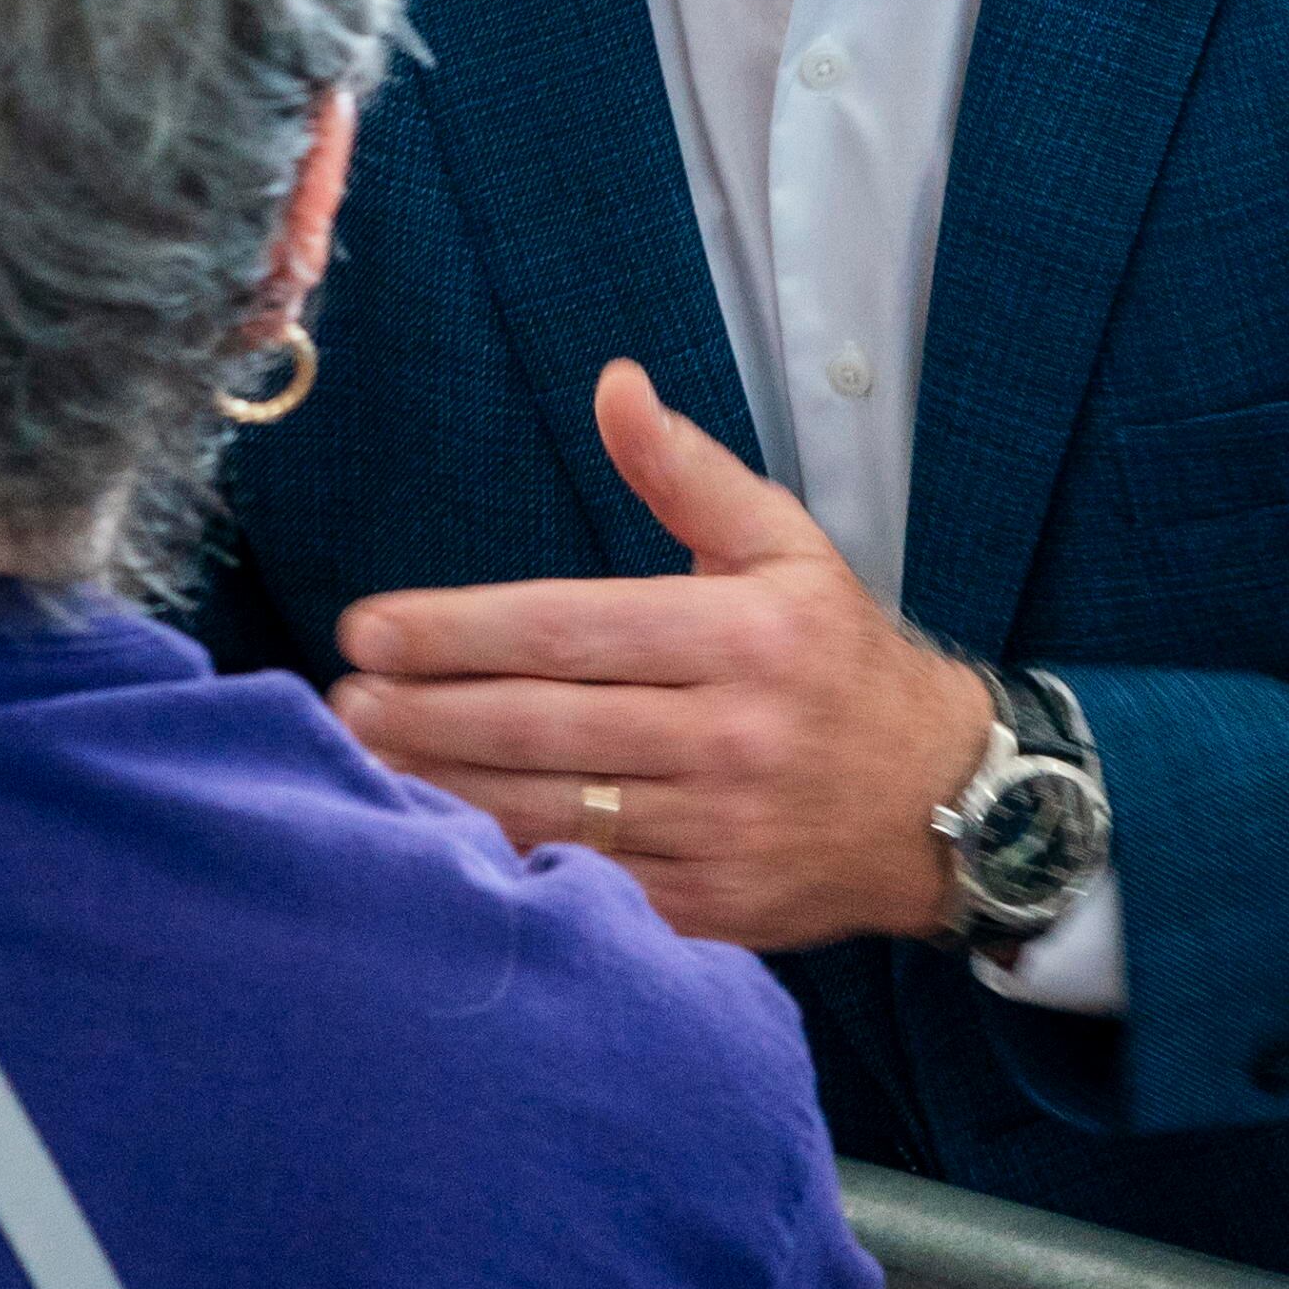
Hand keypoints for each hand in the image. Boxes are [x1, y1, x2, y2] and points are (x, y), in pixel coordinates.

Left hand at [330, 357, 994, 950]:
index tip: (368, 628)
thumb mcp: (783, 545)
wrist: (946, 803)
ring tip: (362, 758)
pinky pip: (591, 884)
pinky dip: (509, 862)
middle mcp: (731, 734)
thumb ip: (686, 471)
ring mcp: (720, 830)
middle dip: (430, 713)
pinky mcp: (712, 905)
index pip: (572, 629)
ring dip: (444, 787)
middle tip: (341, 701)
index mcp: (745, 634)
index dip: (460, 630)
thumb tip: (613, 383)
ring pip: (556, 810)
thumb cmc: (841, 660)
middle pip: (547, 724)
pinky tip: (437, 838)